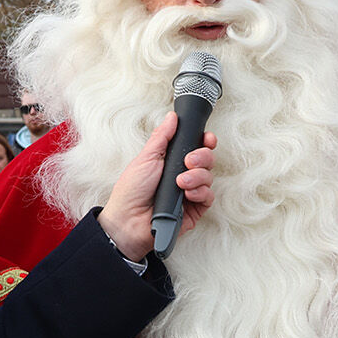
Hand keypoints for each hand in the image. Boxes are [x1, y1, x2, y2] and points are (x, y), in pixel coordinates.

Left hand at [96, 112, 216, 262]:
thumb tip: (171, 117)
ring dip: (197, 176)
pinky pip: (208, 196)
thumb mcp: (146, 158)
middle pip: (207, 159)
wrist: (128, 220)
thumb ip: (162, 137)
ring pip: (209, 177)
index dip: (205, 141)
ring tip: (180, 182)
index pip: (196, 147)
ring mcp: (190, 192)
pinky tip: (187, 194)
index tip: (206, 138)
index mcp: (172, 161)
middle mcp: (184, 175)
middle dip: (201, 157)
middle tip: (188, 161)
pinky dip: (200, 192)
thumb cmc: (132, 191)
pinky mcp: (195, 209)